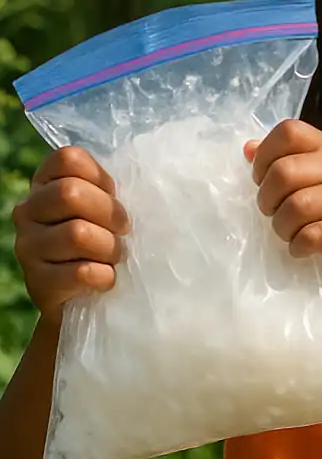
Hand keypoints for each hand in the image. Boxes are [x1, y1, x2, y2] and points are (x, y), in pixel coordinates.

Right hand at [11, 147, 130, 323]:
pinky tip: (105, 279)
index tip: (113, 196)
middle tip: (123, 231)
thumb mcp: (105, 209)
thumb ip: (109, 189)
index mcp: (45, 184)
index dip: (100, 177)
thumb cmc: (104, 242)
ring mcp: (28, 247)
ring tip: (113, 257)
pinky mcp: (38, 282)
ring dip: (109, 248)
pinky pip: (81, 272)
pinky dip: (105, 276)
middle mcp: (28, 211)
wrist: (86, 299)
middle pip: (70, 193)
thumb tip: (156, 175)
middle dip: (109, 213)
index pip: (68, 159)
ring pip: (77, 234)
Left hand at [245, 119, 321, 295]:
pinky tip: (303, 247)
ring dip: (282, 226)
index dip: (264, 156)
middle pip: (285, 171)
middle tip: (273, 212)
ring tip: (289, 231)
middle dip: (267, 199)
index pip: (289, 132)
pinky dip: (297, 246)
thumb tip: (248, 149)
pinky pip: (311, 235)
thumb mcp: (303, 183)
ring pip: (297, 206)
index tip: (262, 179)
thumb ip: (277, 162)